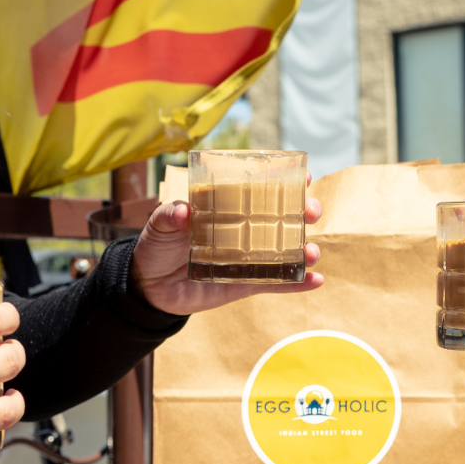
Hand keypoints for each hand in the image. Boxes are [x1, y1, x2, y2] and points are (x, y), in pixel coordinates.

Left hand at [129, 195, 325, 314]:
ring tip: (312, 253)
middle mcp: (243, 230)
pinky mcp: (246, 284)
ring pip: (285, 252)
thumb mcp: (159, 225)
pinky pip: (275, 283)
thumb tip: (183, 211)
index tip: (304, 177)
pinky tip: (315, 281)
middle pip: (282, 218)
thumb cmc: (156, 246)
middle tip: (311, 212)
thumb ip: (169, 215)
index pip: (260, 190)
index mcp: (227, 208)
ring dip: (306, 250)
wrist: (148, 286)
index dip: (285, 182)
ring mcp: (248, 258)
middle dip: (304, 212)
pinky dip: (296, 283)